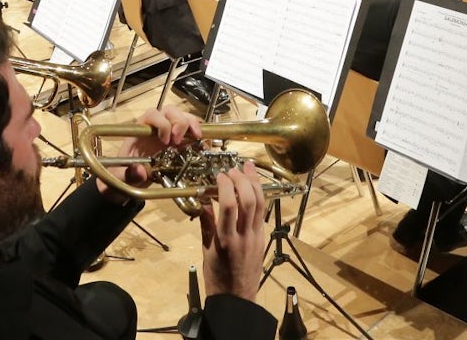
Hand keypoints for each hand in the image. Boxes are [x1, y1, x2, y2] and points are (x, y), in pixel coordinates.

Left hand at [97, 106, 201, 196]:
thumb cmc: (121, 176)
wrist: (125, 184)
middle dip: (179, 122)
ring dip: (191, 124)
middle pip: (170, 111)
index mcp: (139, 131)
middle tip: (179, 141)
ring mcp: (168, 133)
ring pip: (182, 116)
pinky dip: (198, 134)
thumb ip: (128, 174)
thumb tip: (140, 171)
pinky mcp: (178, 142)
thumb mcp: (121, 177)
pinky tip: (202, 144)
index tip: (165, 141)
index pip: (151, 114)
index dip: (161, 123)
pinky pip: (190, 130)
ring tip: (196, 139)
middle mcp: (155, 128)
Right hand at [199, 161, 265, 300]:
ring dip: (254, 183)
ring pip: (260, 204)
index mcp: (225, 240)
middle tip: (233, 169)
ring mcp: (256, 237)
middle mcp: (243, 236)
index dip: (225, 185)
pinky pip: (262, 213)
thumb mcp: (205, 250)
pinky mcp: (262, 238)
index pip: (228, 205)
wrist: (236, 299)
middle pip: (248, 200)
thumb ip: (206, 224)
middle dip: (242, 179)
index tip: (219, 175)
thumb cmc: (216, 277)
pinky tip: (252, 187)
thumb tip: (204, 200)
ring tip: (247, 168)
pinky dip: (258, 196)